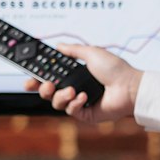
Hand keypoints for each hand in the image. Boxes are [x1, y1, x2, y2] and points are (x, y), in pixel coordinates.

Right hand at [23, 44, 139, 124]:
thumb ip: (73, 50)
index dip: (38, 78)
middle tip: (45, 85)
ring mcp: (79, 102)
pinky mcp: (85, 114)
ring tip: (72, 91)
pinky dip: (75, 103)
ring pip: (56, 102)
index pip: (51, 77)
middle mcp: (75, 88)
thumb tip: (58, 45)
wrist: (129, 86)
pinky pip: (70, 111)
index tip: (29, 78)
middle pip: (48, 92)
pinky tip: (84, 97)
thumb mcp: (92, 53)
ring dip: (60, 96)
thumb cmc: (115, 69)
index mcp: (75, 74)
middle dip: (42, 89)